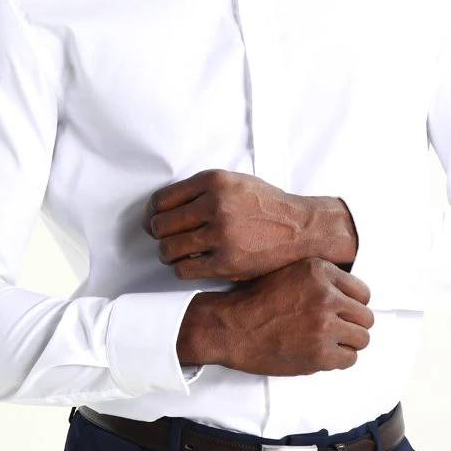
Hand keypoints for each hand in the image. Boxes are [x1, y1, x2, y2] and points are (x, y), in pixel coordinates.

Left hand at [142, 168, 356, 280]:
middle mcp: (216, 205)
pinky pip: (184, 270)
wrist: (299, 228)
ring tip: (175, 253)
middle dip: (158, 234)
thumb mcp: (232, 182)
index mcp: (214, 181)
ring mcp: (221, 234)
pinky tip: (190, 264)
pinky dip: (180, 269)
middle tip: (165, 237)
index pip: (161, 199)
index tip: (155, 220)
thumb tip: (150, 209)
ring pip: (168, 249)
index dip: (152, 213)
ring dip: (166, 253)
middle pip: (160, 225)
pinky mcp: (227, 262)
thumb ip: (195, 191)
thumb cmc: (263, 205)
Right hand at [178, 257, 373, 375]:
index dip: (352, 306)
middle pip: (366, 317)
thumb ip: (320, 280)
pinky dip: (337, 361)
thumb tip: (349, 297)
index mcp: (320, 271)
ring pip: (362, 339)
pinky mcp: (321, 352)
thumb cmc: (255, 301)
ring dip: (346, 344)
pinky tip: (318, 355)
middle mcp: (326, 295)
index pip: (363, 292)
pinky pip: (349, 359)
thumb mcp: (289, 273)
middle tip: (333, 332)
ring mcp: (325, 324)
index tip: (340, 313)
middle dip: (352, 326)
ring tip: (325, 344)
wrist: (230, 327)